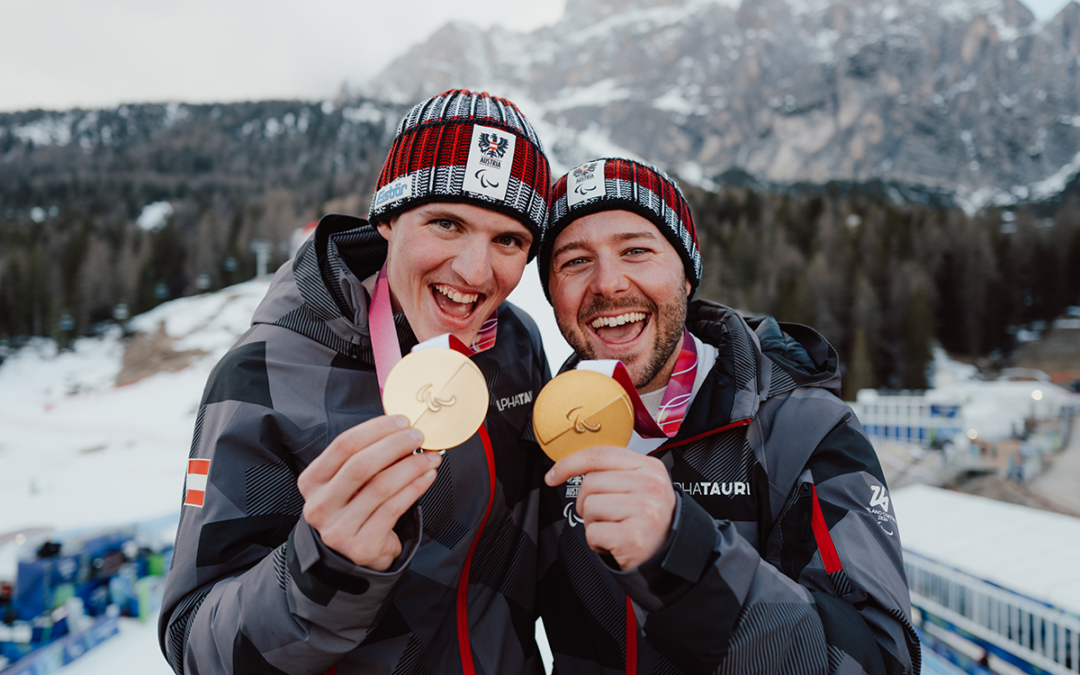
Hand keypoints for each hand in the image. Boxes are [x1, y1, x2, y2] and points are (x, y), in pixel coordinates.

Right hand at [297, 415, 439, 570]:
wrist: (350, 557)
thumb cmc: (353, 510)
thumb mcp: (347, 483)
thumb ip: (365, 456)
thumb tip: (401, 428)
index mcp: (312, 482)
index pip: (343, 446)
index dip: (376, 429)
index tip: (402, 421)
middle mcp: (319, 506)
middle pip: (360, 465)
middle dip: (395, 445)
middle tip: (419, 436)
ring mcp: (338, 529)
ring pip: (380, 487)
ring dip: (411, 467)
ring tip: (430, 457)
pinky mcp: (360, 545)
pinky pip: (393, 509)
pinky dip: (415, 488)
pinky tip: (427, 477)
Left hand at [545, 445, 675, 569]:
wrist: (669, 552)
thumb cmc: (647, 518)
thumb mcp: (640, 484)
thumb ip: (613, 470)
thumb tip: (572, 465)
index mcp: (649, 467)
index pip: (600, 455)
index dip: (569, 463)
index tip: (553, 475)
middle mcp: (650, 486)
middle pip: (590, 482)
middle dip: (588, 502)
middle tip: (607, 515)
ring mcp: (643, 510)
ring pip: (590, 507)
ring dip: (593, 522)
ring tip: (613, 528)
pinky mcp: (633, 537)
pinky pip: (593, 532)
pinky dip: (596, 542)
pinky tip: (614, 542)